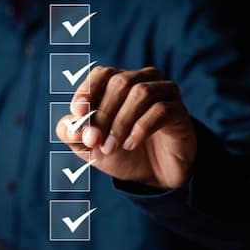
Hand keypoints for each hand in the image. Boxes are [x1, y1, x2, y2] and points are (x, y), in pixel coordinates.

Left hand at [55, 66, 196, 188]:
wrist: (153, 176)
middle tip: (94, 141)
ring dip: (120, 122)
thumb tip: (70, 124)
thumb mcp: (88, 147)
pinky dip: (140, 128)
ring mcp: (164, 94)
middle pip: (120, 82)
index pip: (103, 73)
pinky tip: (130, 144)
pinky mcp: (179, 111)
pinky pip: (160, 110)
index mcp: (119, 83)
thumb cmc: (120, 153)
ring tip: (110, 147)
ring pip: (141, 93)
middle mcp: (143, 81)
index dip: (88, 89)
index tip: (77, 113)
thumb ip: (72, 134)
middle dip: (102, 114)